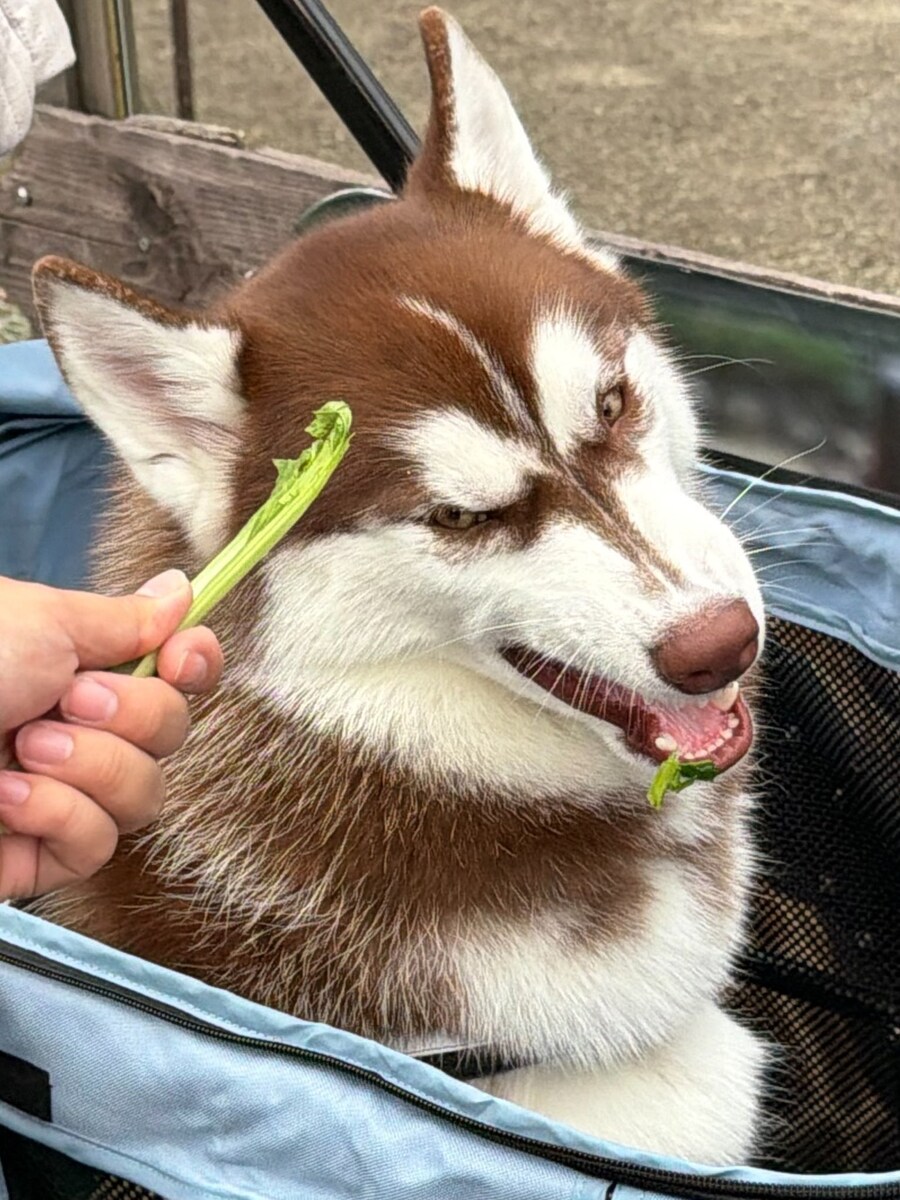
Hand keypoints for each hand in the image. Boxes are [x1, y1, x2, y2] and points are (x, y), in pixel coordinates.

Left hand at [0, 570, 222, 899]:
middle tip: (68, 698)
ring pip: (145, 796)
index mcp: (77, 666)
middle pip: (172, 734)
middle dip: (134, 715)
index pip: (173, 674)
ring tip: (24, 747)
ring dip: (91, 766)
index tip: (181, 657)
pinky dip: (57, 815)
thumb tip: (181, 591)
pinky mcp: (37, 855)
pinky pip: (97, 844)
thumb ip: (124, 619)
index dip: (195, 667)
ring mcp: (60, 793)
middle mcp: (79, 728)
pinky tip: (6, 796)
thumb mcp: (42, 620)